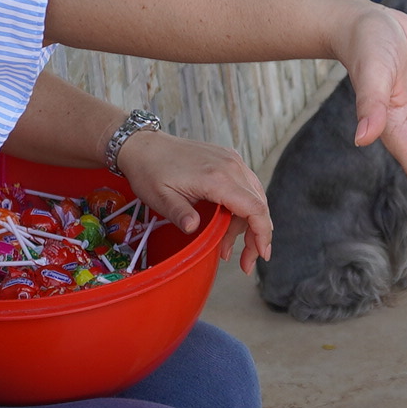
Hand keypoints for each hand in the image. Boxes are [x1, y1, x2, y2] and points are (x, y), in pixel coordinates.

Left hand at [118, 129, 275, 268]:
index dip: (262, 234)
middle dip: (256, 236)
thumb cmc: (151, 171)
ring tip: (226, 246)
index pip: (254, 208)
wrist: (144, 146)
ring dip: (246, 224)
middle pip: (259, 205)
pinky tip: (228, 223)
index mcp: (217, 178)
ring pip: (254, 197)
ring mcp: (231, 160)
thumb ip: (179, 213)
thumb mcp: (160, 198)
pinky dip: (242, 207)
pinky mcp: (227, 159)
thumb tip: (193, 228)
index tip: (261, 255)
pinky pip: (246, 186)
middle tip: (244, 262)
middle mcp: (231, 166)